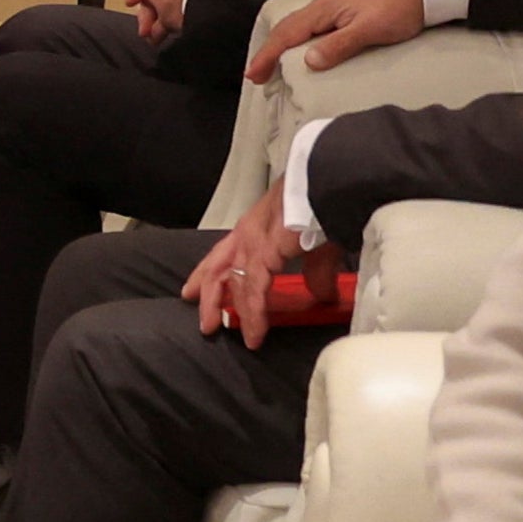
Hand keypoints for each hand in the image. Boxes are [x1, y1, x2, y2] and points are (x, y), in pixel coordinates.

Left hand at [182, 190, 318, 343]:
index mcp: (254, 228)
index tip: (193, 292)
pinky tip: (256, 332)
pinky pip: (253, 291)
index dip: (207, 273)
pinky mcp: (264, 254)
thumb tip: (323, 294)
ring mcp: (252, 244)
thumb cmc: (323, 205)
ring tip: (233, 336)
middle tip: (206, 325)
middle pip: (217, 271)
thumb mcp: (317, 243)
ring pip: (231, 284)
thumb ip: (316, 271)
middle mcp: (246, 235)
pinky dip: (254, 314)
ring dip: (231, 312)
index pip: (222, 254)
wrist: (328, 185)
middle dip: (210, 298)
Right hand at [248, 0, 426, 82]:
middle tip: (256, 76)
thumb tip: (308, 61)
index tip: (253, 75)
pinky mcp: (343, 14)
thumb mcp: (369, 30)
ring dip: (280, 48)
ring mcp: (332, 9)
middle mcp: (322, 7)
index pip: (287, 34)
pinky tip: (300, 52)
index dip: (267, 55)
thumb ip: (338, 45)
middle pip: (286, 29)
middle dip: (268, 52)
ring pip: (296, 29)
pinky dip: (296, 43)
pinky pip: (309, 29)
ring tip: (271, 67)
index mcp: (324, 9)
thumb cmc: (399, 10)